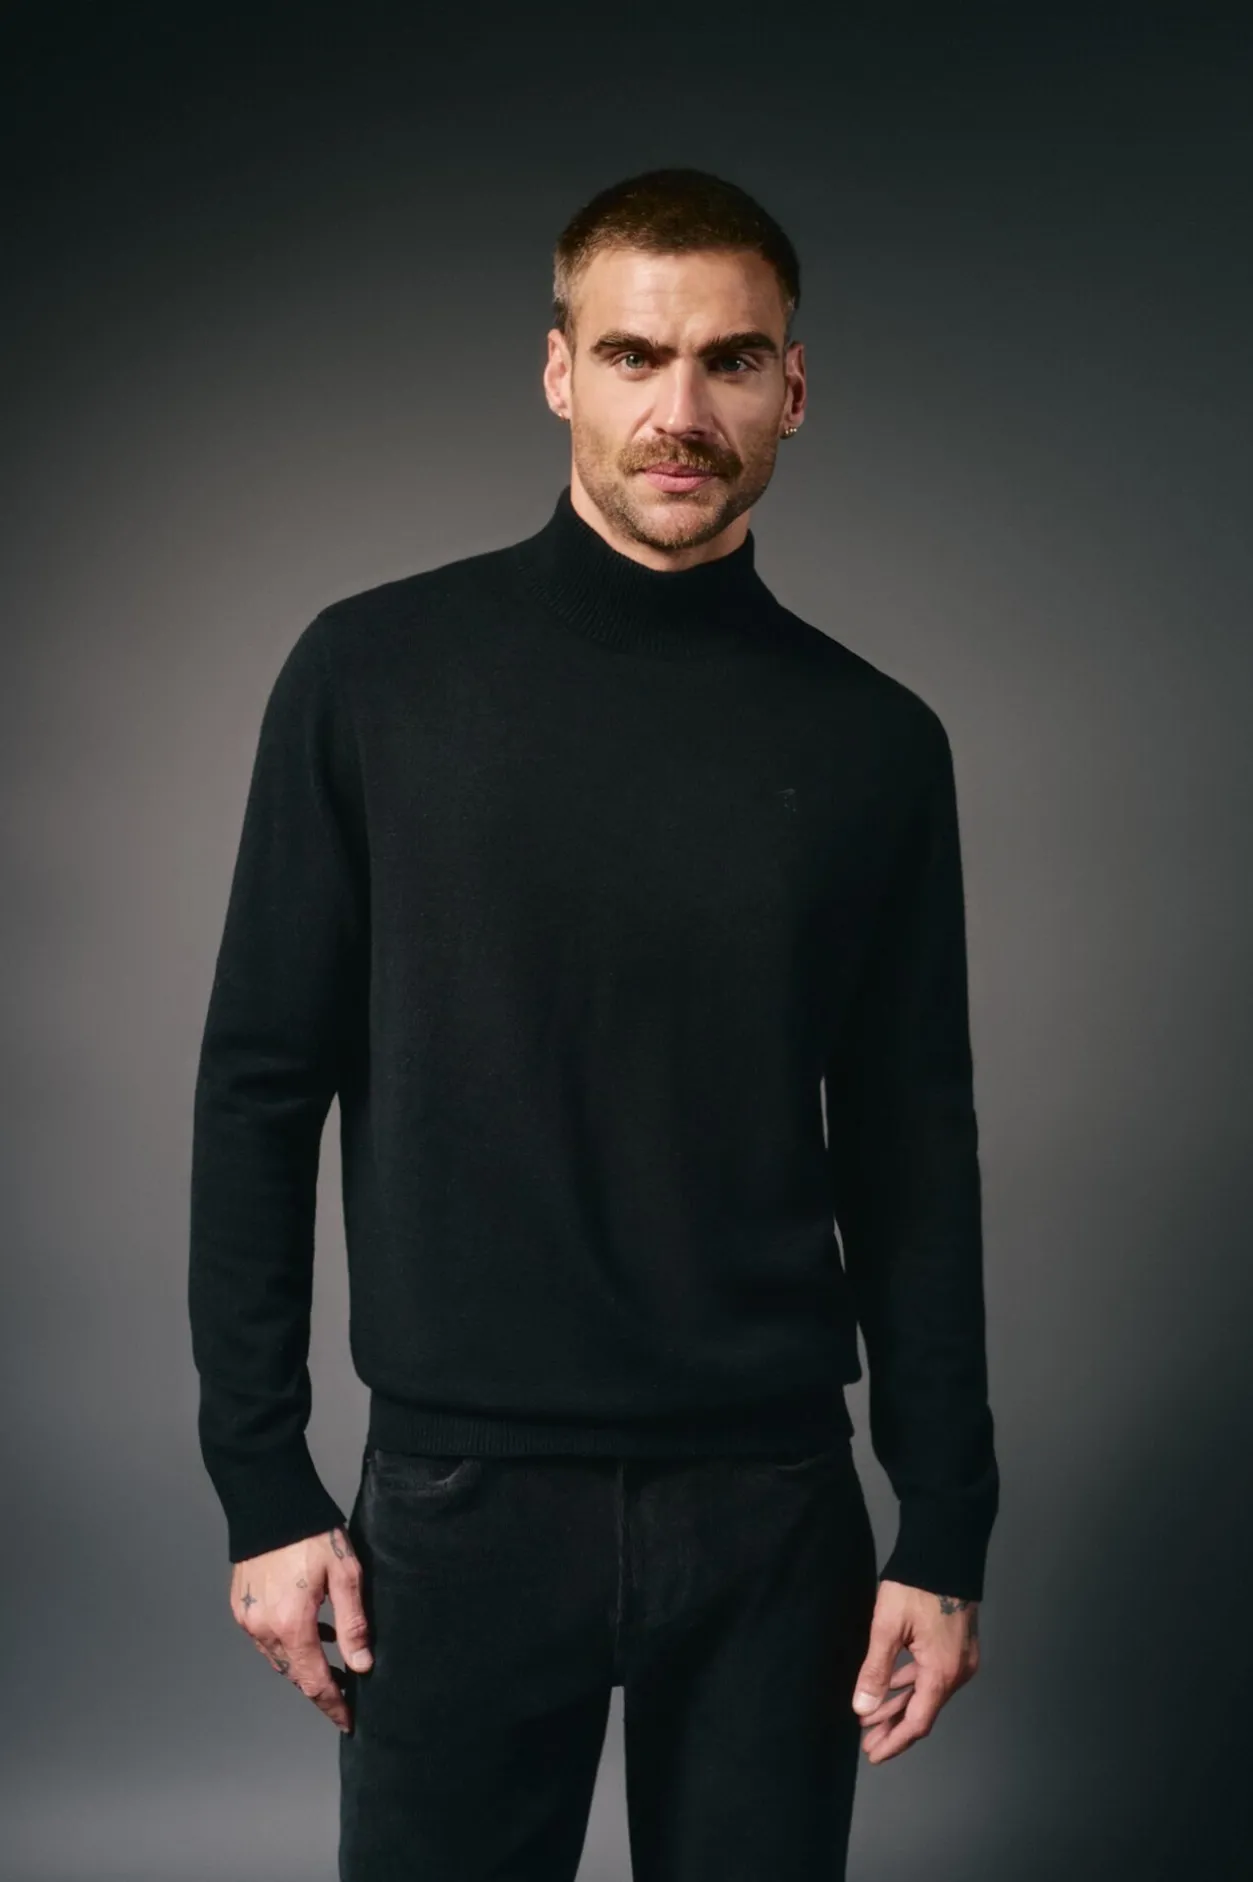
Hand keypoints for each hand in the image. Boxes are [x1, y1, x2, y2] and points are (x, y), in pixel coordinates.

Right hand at [229, 1524, 372, 1731]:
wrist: (270, 1503)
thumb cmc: (312, 1533)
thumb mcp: (344, 1574)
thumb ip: (353, 1623)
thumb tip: (362, 1665)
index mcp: (291, 1624)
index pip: (315, 1681)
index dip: (333, 1705)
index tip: (348, 1721)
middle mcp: (264, 1628)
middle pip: (295, 1675)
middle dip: (321, 1688)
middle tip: (347, 1693)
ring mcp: (249, 1619)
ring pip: (280, 1659)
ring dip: (306, 1666)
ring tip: (337, 1663)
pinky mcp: (242, 1607)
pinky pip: (268, 1640)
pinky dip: (290, 1645)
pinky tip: (314, 1633)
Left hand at [850, 1577, 979, 1762]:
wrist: (945, 1551)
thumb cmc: (915, 1586)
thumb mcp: (888, 1626)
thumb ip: (876, 1670)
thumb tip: (861, 1708)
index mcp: (942, 1672)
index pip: (918, 1721)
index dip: (895, 1741)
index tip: (873, 1754)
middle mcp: (957, 1672)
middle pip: (925, 1711)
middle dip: (894, 1728)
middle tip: (867, 1743)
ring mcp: (961, 1659)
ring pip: (928, 1693)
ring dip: (901, 1706)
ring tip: (872, 1719)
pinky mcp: (958, 1646)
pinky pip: (933, 1676)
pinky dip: (911, 1685)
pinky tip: (891, 1689)